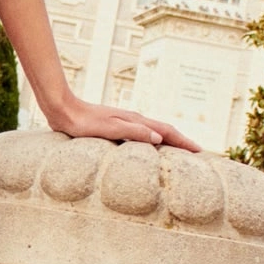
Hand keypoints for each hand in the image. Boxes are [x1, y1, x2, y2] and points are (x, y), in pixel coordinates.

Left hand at [39, 93, 200, 152]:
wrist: (64, 110)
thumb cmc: (84, 123)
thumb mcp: (109, 129)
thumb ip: (134, 133)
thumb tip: (159, 138)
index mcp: (135, 121)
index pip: (167, 131)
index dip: (184, 141)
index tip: (200, 151)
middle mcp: (134, 119)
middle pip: (165, 130)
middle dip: (182, 140)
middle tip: (197, 152)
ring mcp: (126, 121)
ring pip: (154, 131)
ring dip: (170, 139)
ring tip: (179, 150)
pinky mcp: (116, 125)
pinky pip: (142, 134)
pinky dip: (154, 139)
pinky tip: (150, 146)